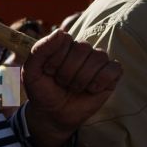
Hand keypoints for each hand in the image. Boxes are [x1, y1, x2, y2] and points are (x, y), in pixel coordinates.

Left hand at [20, 31, 121, 146]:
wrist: (52, 114)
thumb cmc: (42, 90)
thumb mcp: (32, 71)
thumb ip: (40, 49)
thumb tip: (60, 32)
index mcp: (64, 44)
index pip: (65, 39)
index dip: (56, 58)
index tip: (48, 72)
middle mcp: (83, 50)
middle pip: (83, 48)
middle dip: (68, 71)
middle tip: (62, 83)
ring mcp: (98, 62)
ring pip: (98, 58)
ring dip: (82, 78)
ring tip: (74, 88)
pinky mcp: (111, 76)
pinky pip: (114, 69)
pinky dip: (101, 81)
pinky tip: (91, 89)